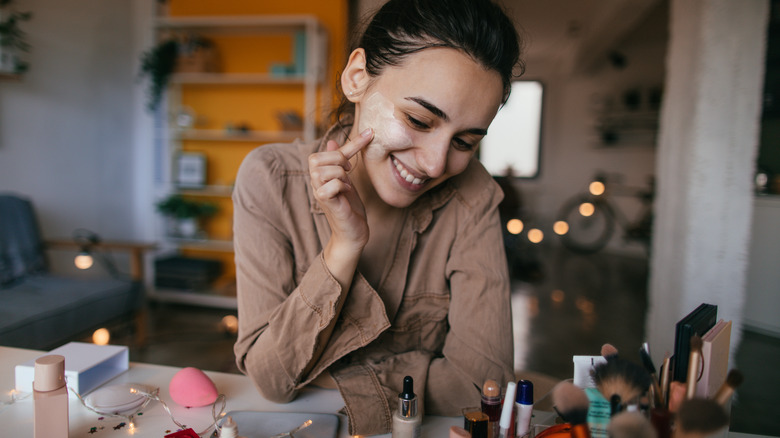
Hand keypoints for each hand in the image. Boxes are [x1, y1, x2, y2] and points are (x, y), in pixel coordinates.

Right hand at [308, 128, 373, 256]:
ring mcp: (318, 192)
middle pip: (317, 158)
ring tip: (347, 184)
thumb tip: (332, 141)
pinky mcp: (324, 202)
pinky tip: (346, 192)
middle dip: (339, 160)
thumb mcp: (346, 179)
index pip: (328, 151)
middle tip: (349, 171)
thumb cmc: (350, 207)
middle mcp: (315, 182)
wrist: (353, 233)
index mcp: (320, 174)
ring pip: (325, 170)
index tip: (371, 132)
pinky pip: (330, 185)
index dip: (351, 142)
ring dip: (341, 174)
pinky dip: (341, 186)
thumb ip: (340, 161)